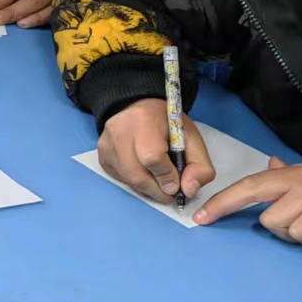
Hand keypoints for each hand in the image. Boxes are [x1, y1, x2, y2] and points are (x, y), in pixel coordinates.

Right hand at [98, 100, 215, 202]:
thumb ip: (199, 165)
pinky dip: (136, 184)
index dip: (166, 176)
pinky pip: (120, 180)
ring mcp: (107, 145)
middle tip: (170, 193)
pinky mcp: (102, 157)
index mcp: (143, 120)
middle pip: (137, 174)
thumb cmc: (165, 123)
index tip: (176, 186)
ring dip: (148, 189)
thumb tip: (188, 191)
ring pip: (128, 181)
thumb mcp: (191, 138)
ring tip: (159, 183)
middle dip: (158, 190)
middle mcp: (118, 132)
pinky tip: (145, 174)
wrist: (136, 108)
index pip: (152, 157)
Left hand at [196, 158, 301, 247]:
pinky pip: (300, 232)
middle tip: (204, 220)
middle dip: (223, 206)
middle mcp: (300, 178)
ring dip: (294, 234)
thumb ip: (291, 183)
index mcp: (294, 175)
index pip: (250, 183)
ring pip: (276, 222)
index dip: (223, 199)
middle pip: (251, 190)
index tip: (200, 216)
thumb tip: (271, 166)